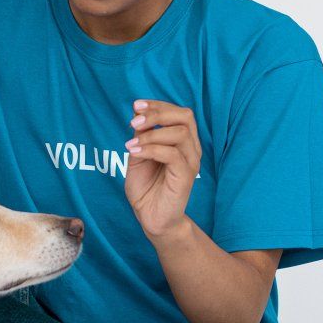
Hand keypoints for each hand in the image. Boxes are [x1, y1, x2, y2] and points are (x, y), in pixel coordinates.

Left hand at [123, 98, 202, 238]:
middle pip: (185, 117)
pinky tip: (135, 152)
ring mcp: (191, 162)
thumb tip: (138, 115)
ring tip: (131, 144)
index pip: (179, 113)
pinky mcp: (186, 177)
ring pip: (180, 133)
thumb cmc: (146, 187)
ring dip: (152, 133)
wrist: (151, 217)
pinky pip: (173, 154)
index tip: (136, 106)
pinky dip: (151, 149)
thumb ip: (141, 136)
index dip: (158, 105)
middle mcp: (191, 149)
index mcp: (183, 141)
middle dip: (158, 113)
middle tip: (134, 122)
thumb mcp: (138, 155)